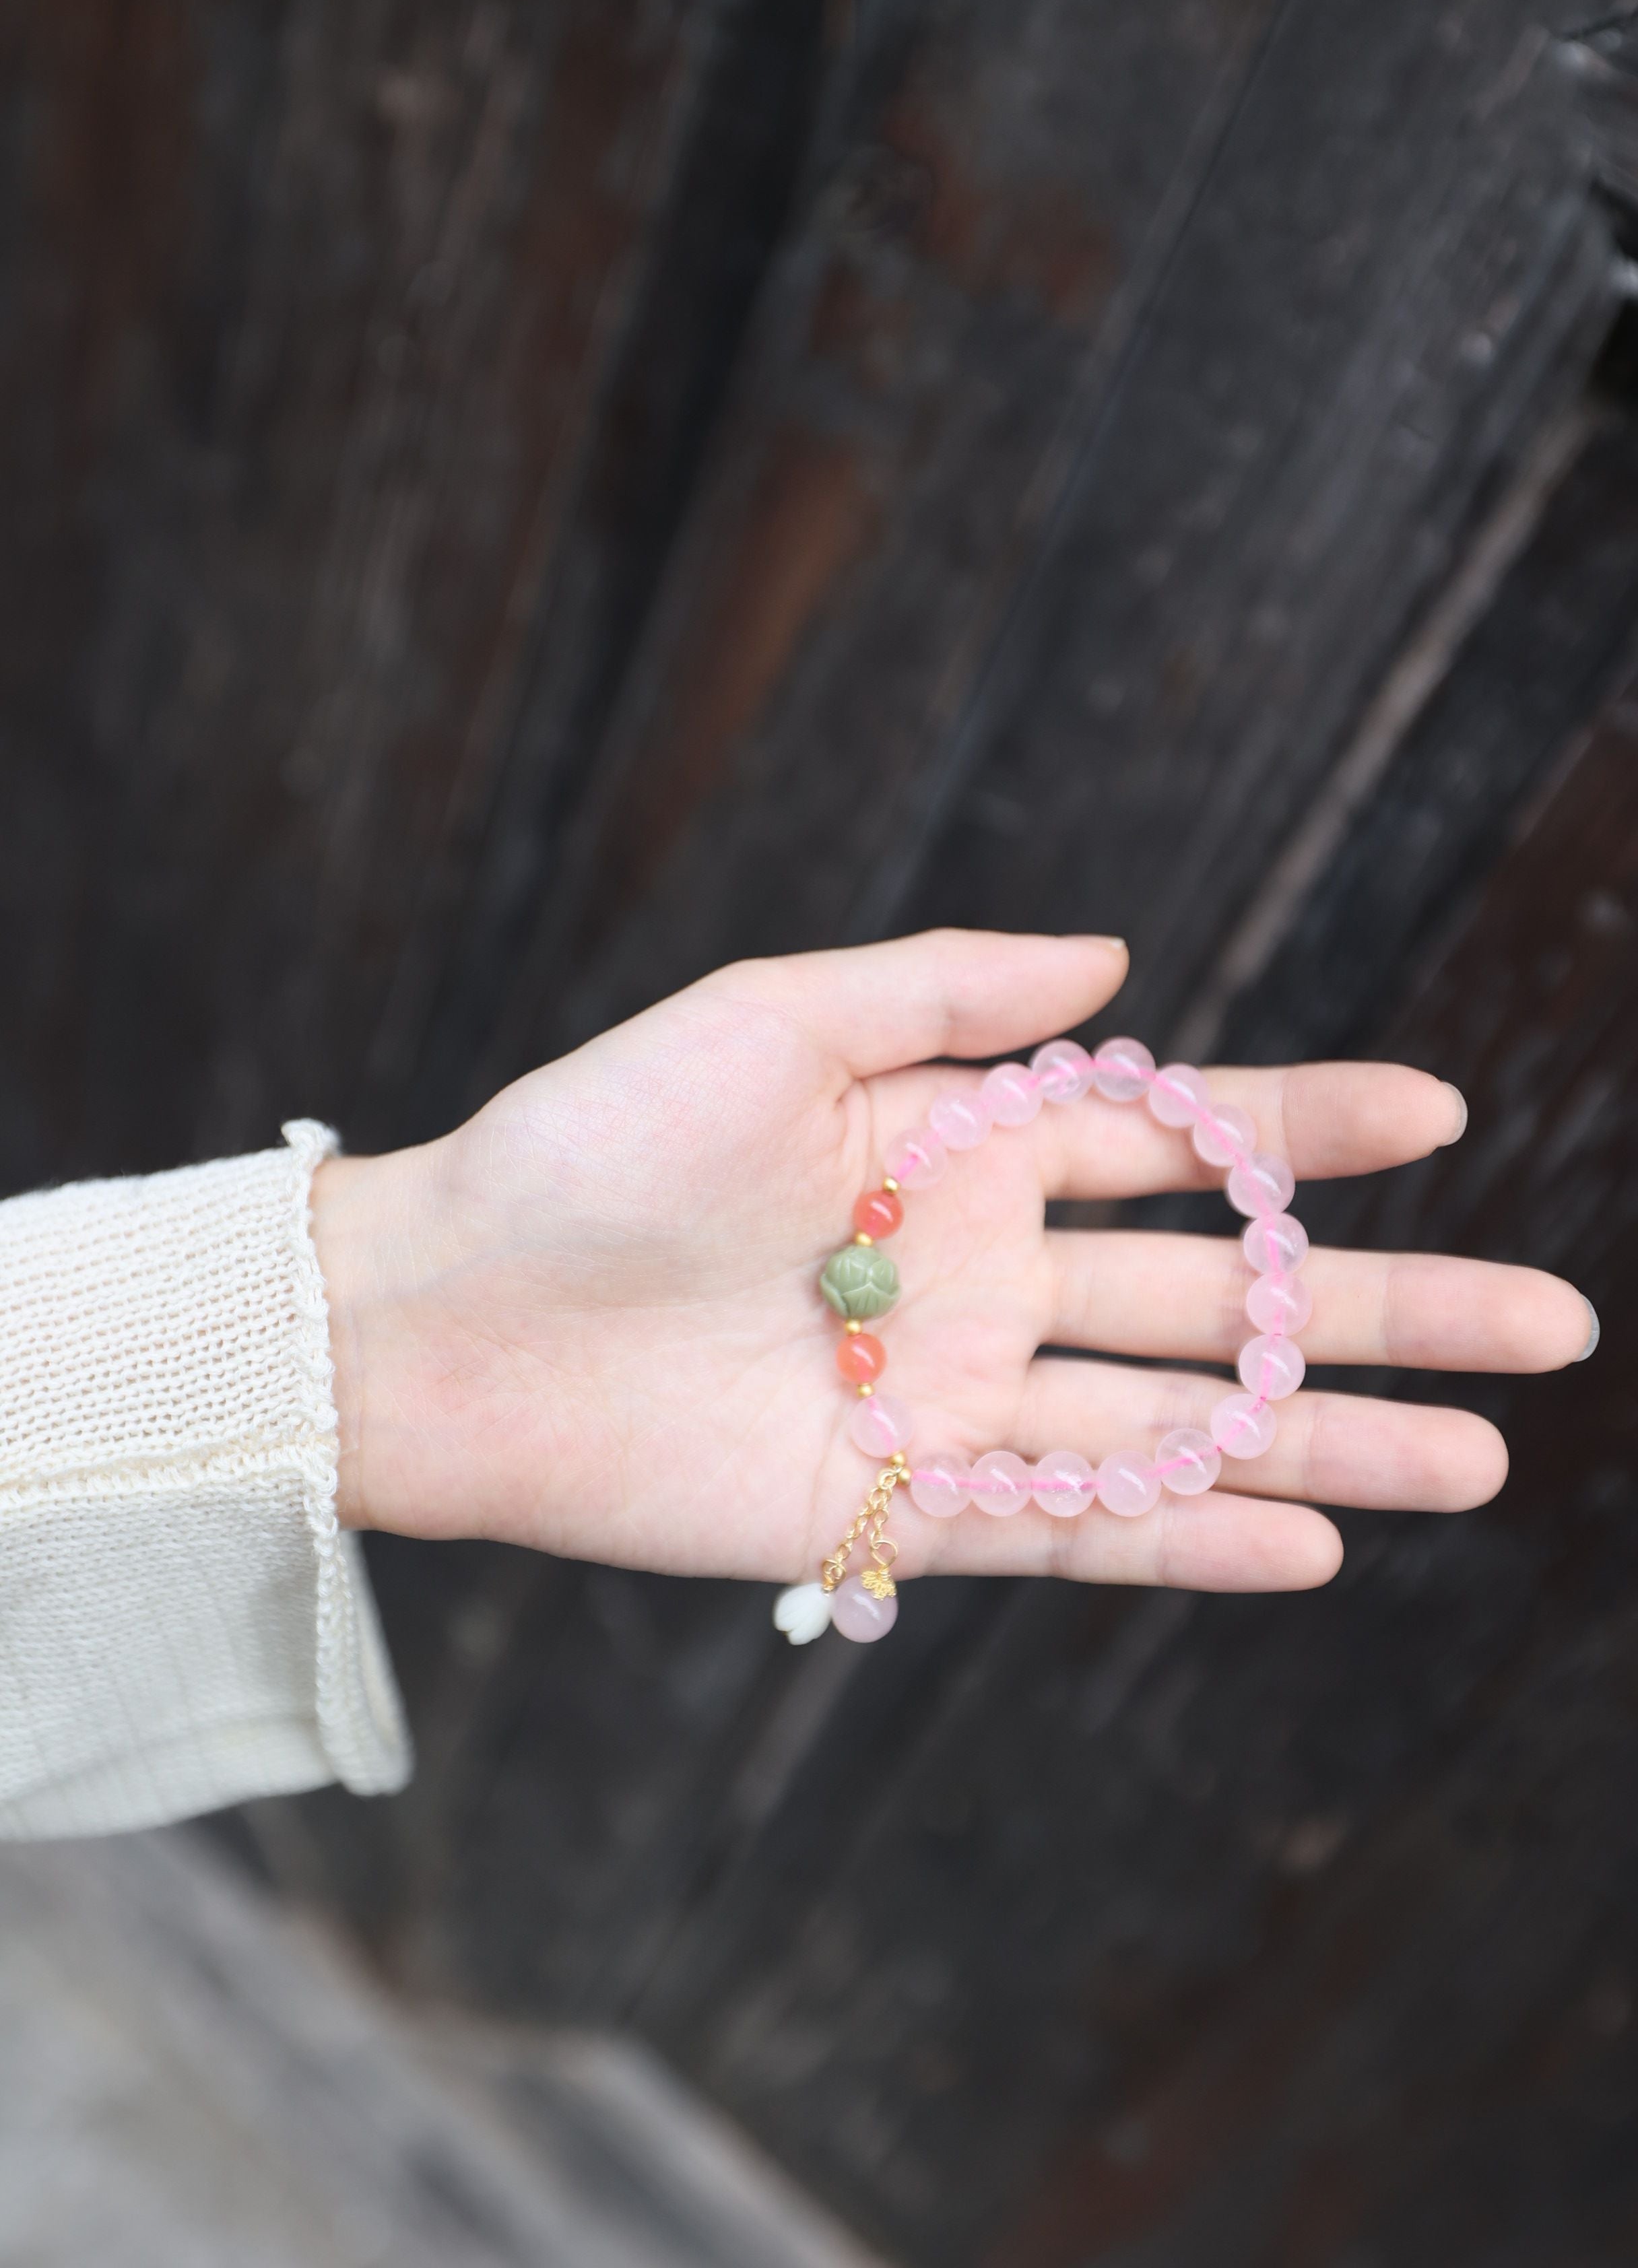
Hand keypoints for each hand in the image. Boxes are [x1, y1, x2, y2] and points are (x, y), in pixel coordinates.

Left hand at [312, 930, 1593, 1592]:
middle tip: (1547, 1326)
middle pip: (1218, 1299)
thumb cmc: (590, 1141)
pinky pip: (1069, 1532)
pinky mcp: (890, 1508)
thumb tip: (1120, 958)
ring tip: (1476, 1462)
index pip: (1175, 1138)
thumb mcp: (764, 1018)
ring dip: (1323, 1446)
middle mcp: (980, 1278)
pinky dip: (1188, 1542)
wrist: (449, 1312)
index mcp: (961, 1149)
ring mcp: (948, 1400)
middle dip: (1379, 1309)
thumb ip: (941, 990)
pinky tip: (1311, 1546)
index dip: (1307, 1127)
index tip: (1439, 1113)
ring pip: (1176, 1428)